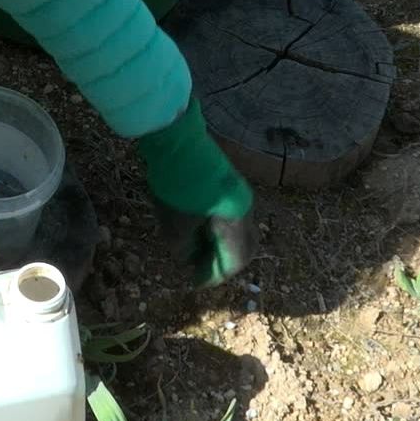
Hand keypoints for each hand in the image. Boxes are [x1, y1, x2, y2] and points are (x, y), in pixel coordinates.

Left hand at [134, 93, 254, 287]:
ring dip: (221, 245)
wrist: (176, 138)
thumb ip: (185, 250)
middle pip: (244, 248)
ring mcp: (240, 193)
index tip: (195, 281)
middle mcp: (245, 208)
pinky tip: (197, 229)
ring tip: (195, 250)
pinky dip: (218, 229)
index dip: (214, 275)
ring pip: (238, 231)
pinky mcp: (230, 183)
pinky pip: (232, 217)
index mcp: (237, 220)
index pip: (235, 261)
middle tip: (199, 269)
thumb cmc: (175, 184)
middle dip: (223, 262)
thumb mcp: (174, 225)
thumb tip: (190, 261)